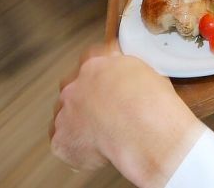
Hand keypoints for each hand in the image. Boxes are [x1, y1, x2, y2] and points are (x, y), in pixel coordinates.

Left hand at [50, 43, 204, 187]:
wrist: (144, 131)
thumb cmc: (152, 104)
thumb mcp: (148, 74)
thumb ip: (129, 75)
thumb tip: (132, 82)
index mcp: (97, 66)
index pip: (90, 62)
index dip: (100, 77)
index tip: (107, 85)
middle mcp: (75, 87)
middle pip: (73, 92)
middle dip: (86, 102)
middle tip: (106, 114)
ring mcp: (65, 113)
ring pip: (66, 119)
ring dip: (80, 125)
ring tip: (105, 137)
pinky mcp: (61, 140)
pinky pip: (65, 145)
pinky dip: (79, 149)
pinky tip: (98, 151)